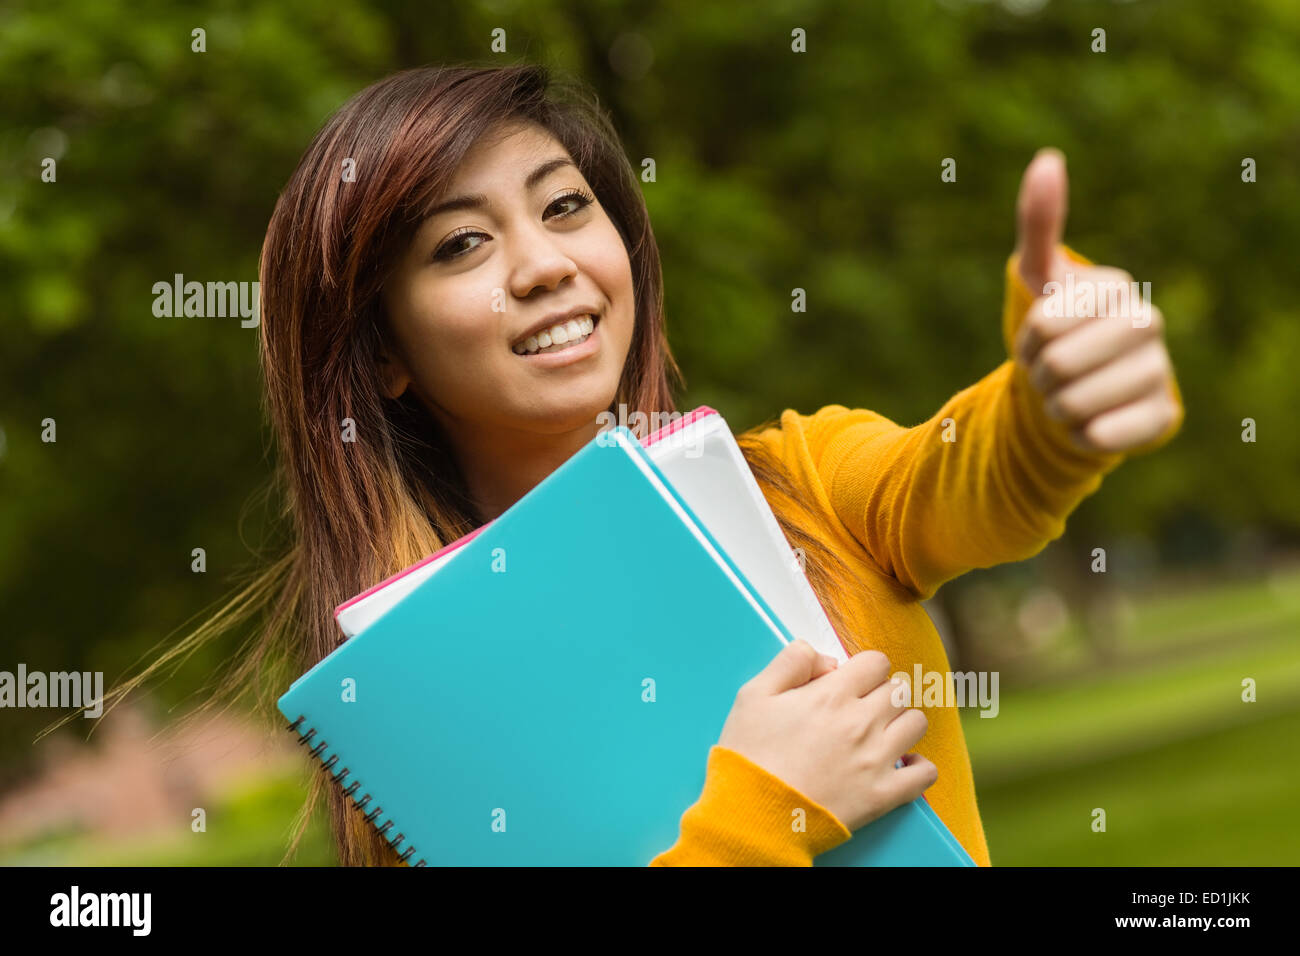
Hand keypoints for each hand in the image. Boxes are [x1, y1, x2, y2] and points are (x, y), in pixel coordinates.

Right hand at [716, 639, 937, 831]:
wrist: (754, 815)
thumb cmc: (750, 756)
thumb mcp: (753, 694)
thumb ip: (790, 662)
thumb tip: (826, 659)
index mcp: (831, 695)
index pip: (876, 662)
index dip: (865, 668)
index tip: (853, 682)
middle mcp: (861, 722)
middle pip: (899, 689)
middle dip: (883, 692)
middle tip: (863, 708)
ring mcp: (876, 759)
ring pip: (917, 723)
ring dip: (902, 723)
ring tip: (882, 733)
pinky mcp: (883, 794)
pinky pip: (925, 773)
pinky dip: (919, 767)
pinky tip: (902, 765)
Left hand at [1011, 148, 1179, 453]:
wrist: (1080, 390)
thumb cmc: (1057, 331)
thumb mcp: (1040, 278)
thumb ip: (1040, 222)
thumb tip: (1047, 159)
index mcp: (1116, 288)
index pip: (1043, 326)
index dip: (1027, 342)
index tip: (1037, 340)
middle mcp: (1148, 324)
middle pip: (1057, 366)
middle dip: (1038, 377)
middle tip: (1051, 374)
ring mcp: (1159, 371)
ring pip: (1073, 405)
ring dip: (1055, 408)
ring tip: (1068, 396)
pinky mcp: (1162, 416)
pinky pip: (1101, 437)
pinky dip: (1079, 436)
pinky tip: (1089, 423)